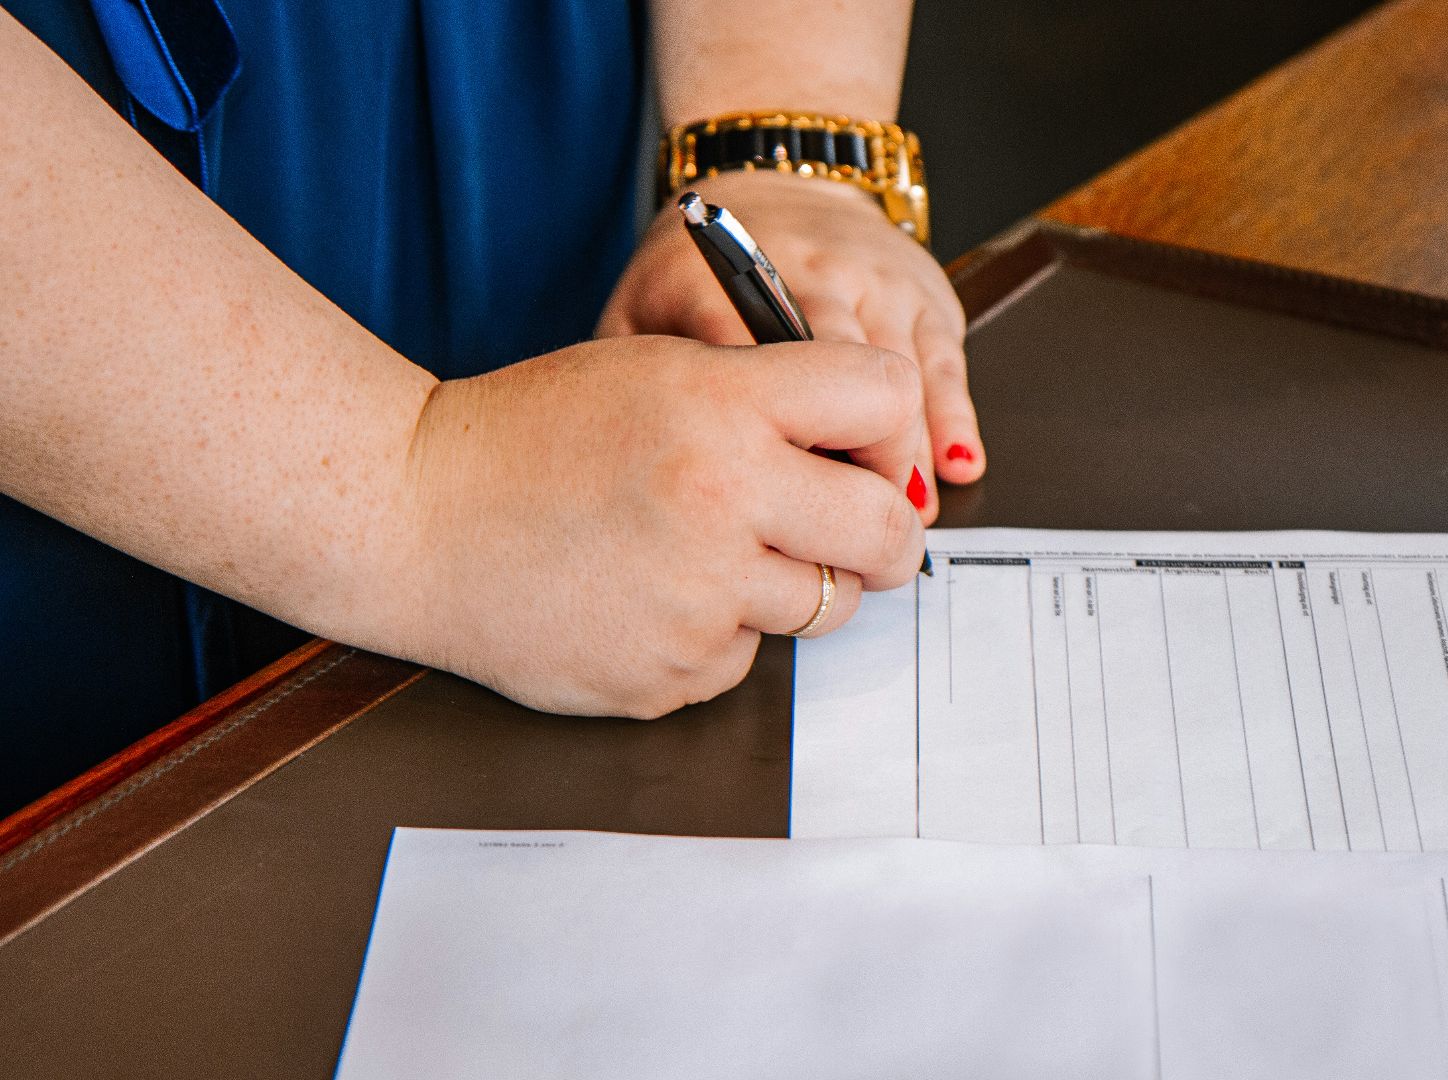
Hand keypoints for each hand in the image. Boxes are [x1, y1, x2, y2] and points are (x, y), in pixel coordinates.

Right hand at [389, 334, 925, 717]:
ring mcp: (699, 599)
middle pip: (888, 532)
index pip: (887, 399)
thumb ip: (770, 399)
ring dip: (795, 585)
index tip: (866, 451)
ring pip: (827, 606)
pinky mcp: (671, 674)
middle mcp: (724, 500)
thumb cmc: (531, 435)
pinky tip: (651, 595)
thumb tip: (875, 454)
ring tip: (714, 552)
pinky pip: (746, 657)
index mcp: (725, 405)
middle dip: (884, 535)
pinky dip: (719, 632)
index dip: (886, 427)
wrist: (412, 514)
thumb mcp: (657, 370)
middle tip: (855, 532)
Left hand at [597, 169, 983, 522]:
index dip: (768, 443)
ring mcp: (870, 277)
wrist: (776, 187)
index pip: (745, 364)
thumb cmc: (699, 276)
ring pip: (897, 370)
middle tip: (849, 531)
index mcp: (718, 278)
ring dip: (905, 448)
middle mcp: (802, 269)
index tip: (775, 508)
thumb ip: (629, 384)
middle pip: (834, 369)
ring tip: (900, 517)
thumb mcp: (639, 316)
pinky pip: (942, 359)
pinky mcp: (923, 290)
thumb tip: (633, 477)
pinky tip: (956, 467)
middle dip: (849, 454)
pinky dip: (953, 416)